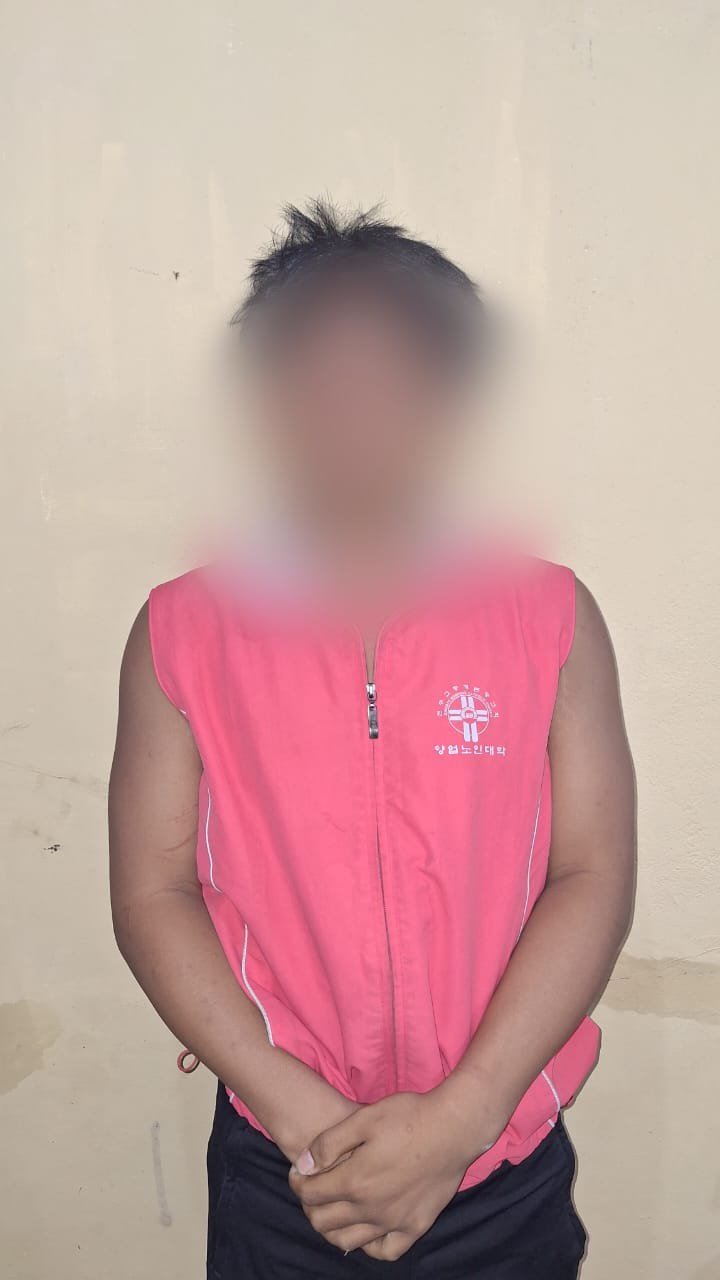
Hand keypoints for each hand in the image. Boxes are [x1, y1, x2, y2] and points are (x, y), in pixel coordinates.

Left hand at [289, 1086, 497, 1259]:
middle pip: (323, 1222)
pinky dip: (370, 1245)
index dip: (297, 1182)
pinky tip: (368, 1227)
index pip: (310, 1194)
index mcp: (354, 1181)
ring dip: (333, 1228)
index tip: (299, 1172)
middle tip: (314, 1188)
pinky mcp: (416, 1226)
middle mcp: (371, 1209)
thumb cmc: (408, 1117)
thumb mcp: (363, 1119)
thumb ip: (329, 1144)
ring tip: (335, 1208)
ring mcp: (394, 1221)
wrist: (454, 1127)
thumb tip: (303, 1165)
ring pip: (348, 1242)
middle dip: (310, 1206)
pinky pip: (385, 1251)